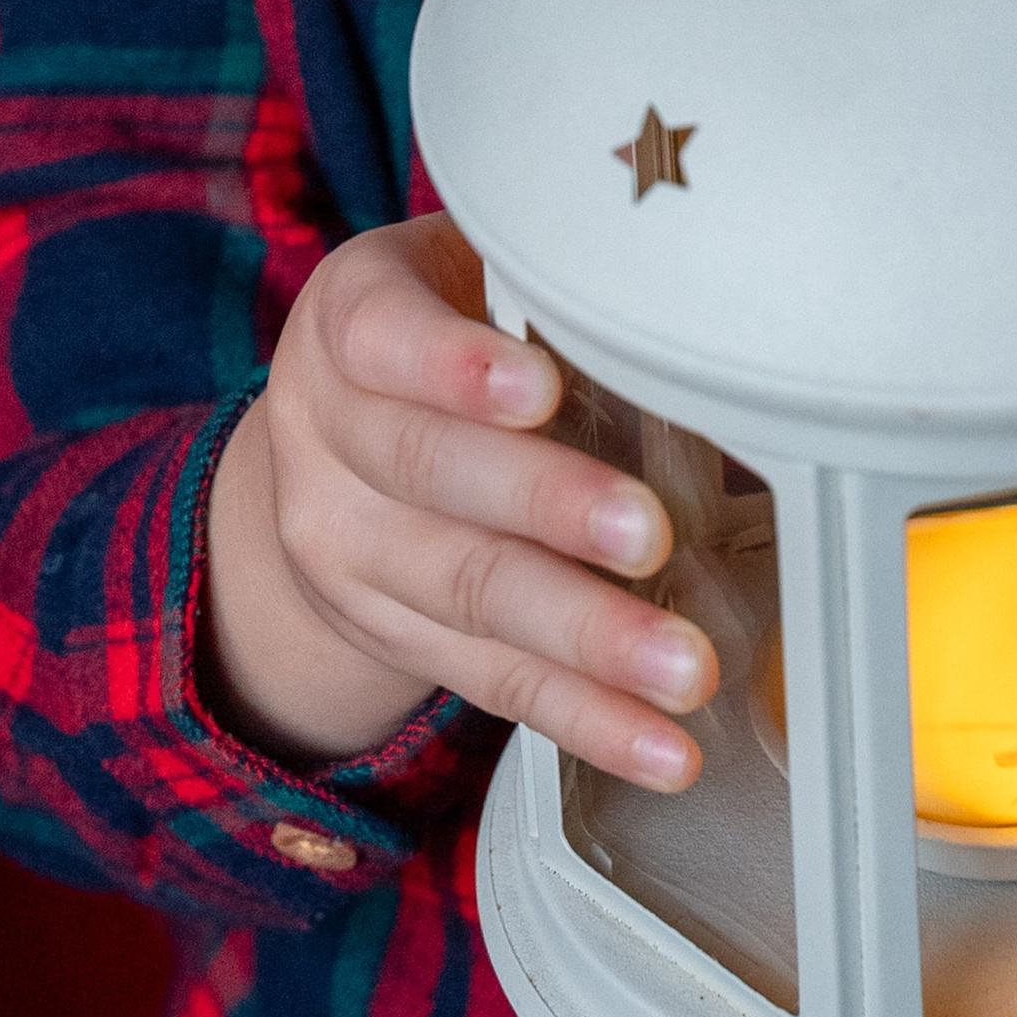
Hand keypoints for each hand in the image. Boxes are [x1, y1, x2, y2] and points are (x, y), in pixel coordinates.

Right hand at [204, 212, 716, 788]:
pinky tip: (657, 744)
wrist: (324, 444)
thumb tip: (692, 312)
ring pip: (468, 592)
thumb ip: (549, 286)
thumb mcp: (465, 273)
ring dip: (585, 635)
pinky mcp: (392, 640)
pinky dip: (585, 717)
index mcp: (348, 321)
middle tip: (649, 533)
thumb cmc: (440, 329)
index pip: (387, 336)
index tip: (541, 387)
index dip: (457, 365)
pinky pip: (492, 681)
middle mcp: (328, 435)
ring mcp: (350, 551)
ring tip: (680, 665)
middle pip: (433, 474)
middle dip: (550, 509)